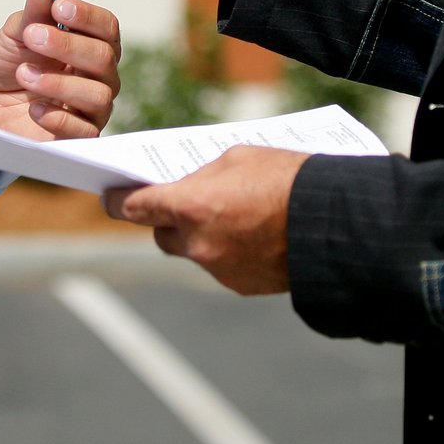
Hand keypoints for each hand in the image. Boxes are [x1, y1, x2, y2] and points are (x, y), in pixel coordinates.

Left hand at [0, 0, 121, 185]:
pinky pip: (84, 130)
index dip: (87, 16)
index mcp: (91, 43)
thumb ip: (34, 12)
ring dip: (59, 83)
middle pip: (104, 59)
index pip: (107, 27)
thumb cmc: (11, 62)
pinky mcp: (80, 136)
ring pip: (99, 95)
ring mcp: (93, 107)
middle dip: (67, 45)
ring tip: (25, 75)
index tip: (59, 6)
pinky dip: (58, 117)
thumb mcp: (17, 33)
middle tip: (32, 37)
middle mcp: (100, 75)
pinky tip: (34, 107)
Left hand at [103, 146, 306, 294]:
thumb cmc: (288, 179)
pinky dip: (229, 253)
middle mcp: (198, 244)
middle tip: (182, 204)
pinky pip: (222, 267)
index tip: (108, 197)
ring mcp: (219, 270)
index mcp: (191, 206)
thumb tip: (188, 187)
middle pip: (162, 235)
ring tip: (233, 216)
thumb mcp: (239, 158)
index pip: (134, 208)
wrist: (334, 224)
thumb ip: (203, 175)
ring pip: (195, 252)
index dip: (117, 201)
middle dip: (168, 220)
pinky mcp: (242, 286)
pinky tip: (254, 236)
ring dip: (203, 237)